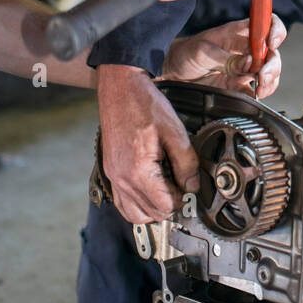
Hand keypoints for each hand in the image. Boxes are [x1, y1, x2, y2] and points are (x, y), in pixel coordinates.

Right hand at [96, 64, 197, 221]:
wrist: (120, 89)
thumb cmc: (145, 106)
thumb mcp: (175, 132)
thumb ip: (187, 163)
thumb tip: (192, 186)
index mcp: (138, 171)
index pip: (165, 207)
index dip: (182, 200)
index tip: (190, 187)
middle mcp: (121, 179)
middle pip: (150, 214)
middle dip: (170, 204)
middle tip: (181, 185)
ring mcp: (113, 177)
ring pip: (134, 214)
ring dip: (153, 208)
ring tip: (167, 188)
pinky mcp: (110, 172)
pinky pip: (122, 202)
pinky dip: (138, 203)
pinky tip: (152, 188)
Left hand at [162, 14, 286, 99]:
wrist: (172, 73)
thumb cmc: (185, 53)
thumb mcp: (202, 51)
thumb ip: (225, 58)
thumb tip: (249, 64)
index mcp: (238, 33)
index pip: (266, 23)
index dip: (275, 30)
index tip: (272, 43)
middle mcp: (245, 48)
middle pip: (272, 52)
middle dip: (272, 64)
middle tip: (262, 76)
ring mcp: (243, 67)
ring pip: (269, 71)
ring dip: (270, 80)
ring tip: (260, 88)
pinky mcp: (238, 85)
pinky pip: (258, 89)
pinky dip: (261, 93)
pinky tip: (256, 96)